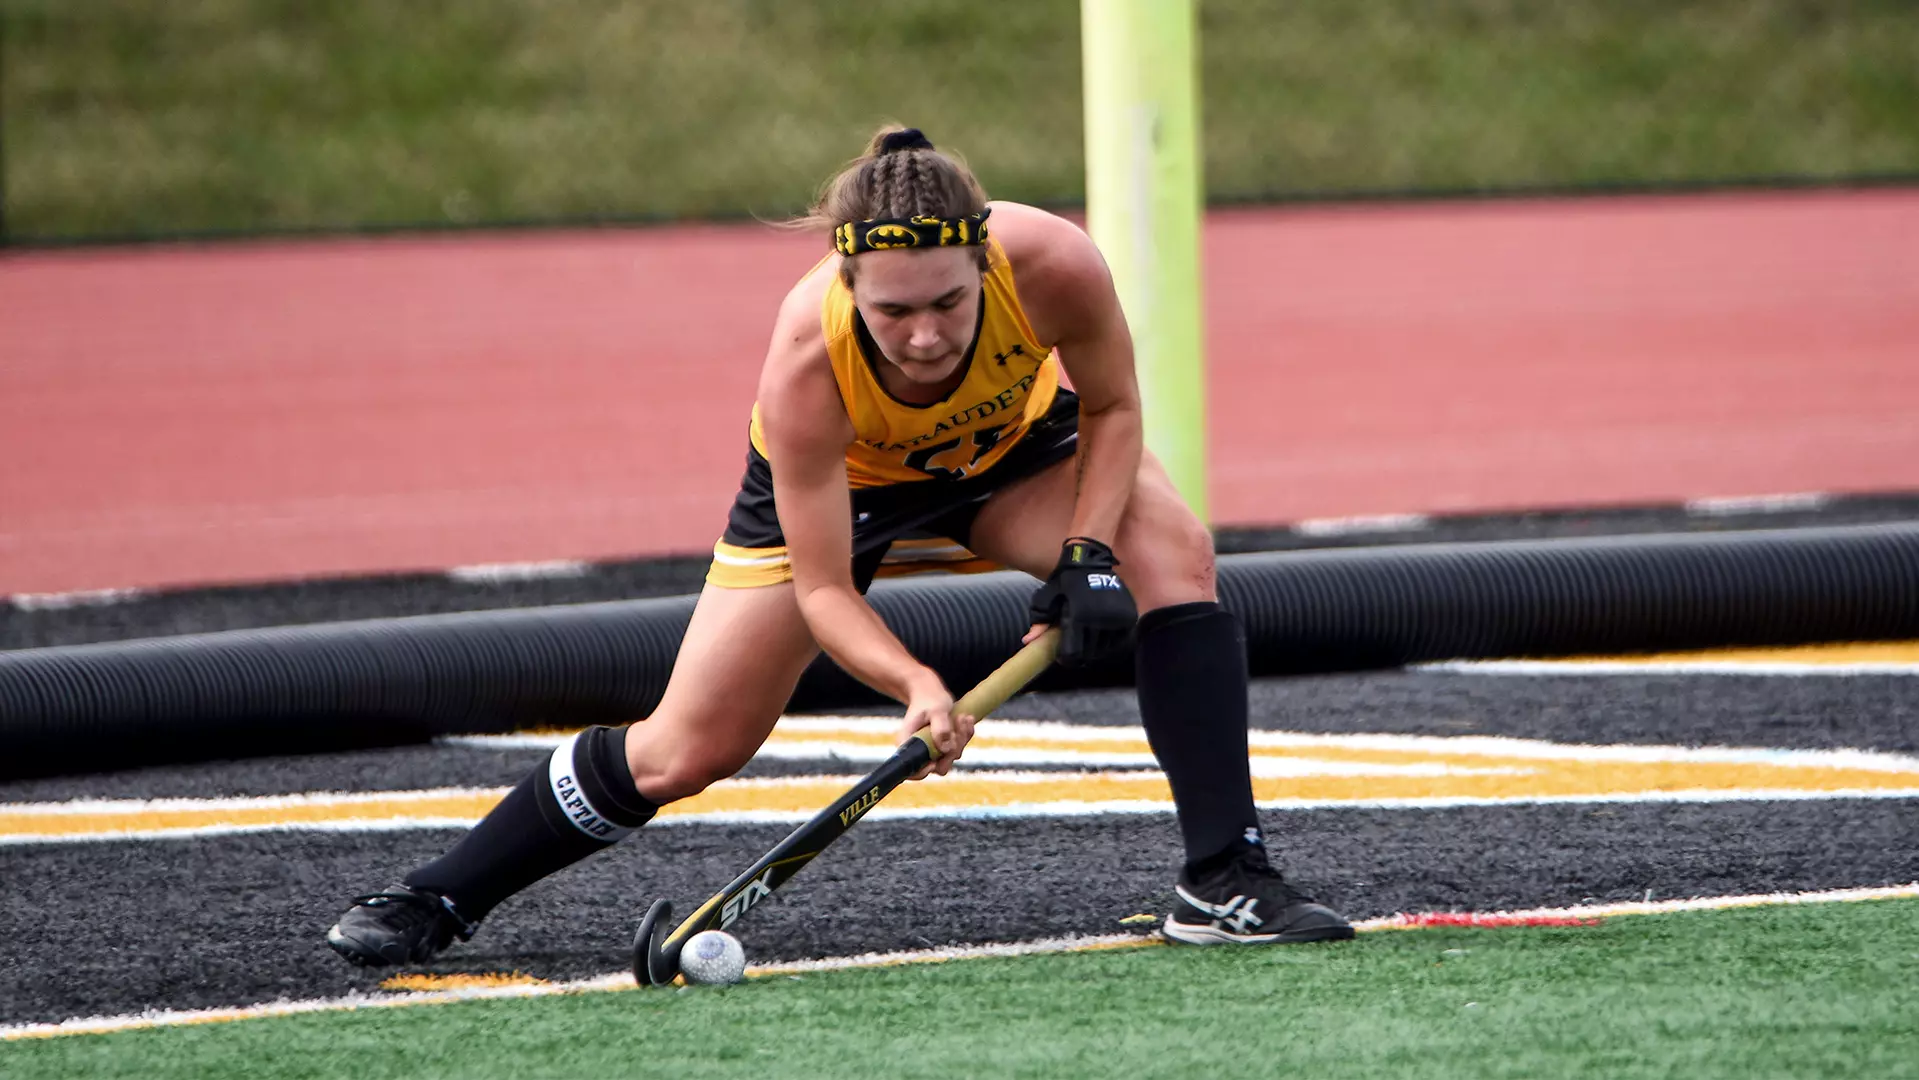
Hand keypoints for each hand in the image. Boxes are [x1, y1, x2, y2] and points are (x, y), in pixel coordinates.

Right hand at [896, 673, 974, 779]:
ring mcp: (933, 750)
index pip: (912, 770)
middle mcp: (920, 751)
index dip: (925, 771)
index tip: (937, 758)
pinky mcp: (944, 746)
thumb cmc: (929, 698)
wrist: (930, 691)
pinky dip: (965, 734)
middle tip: (957, 726)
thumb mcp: (936, 709)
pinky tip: (967, 718)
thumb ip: (940, 728)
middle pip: (939, 766)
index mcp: (908, 743)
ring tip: (962, 717)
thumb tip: (946, 748)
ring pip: (951, 756)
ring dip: (961, 738)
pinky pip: (958, 747)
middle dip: (953, 749)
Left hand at [1027, 537, 1137, 664]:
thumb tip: (1027, 642)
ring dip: (1097, 651)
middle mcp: (1100, 619)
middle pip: (1090, 654)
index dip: (1067, 659)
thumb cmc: (1065, 581)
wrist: (1091, 561)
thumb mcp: (1047, 598)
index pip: (1073, 652)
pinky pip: (1121, 641)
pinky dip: (1111, 644)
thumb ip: (1039, 620)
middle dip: (1081, 656)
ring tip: (1089, 644)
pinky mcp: (1129, 616)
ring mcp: (1117, 618)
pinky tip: (1103, 640)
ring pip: (1106, 650)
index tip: (1064, 657)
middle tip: (1076, 651)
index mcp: (1078, 616)